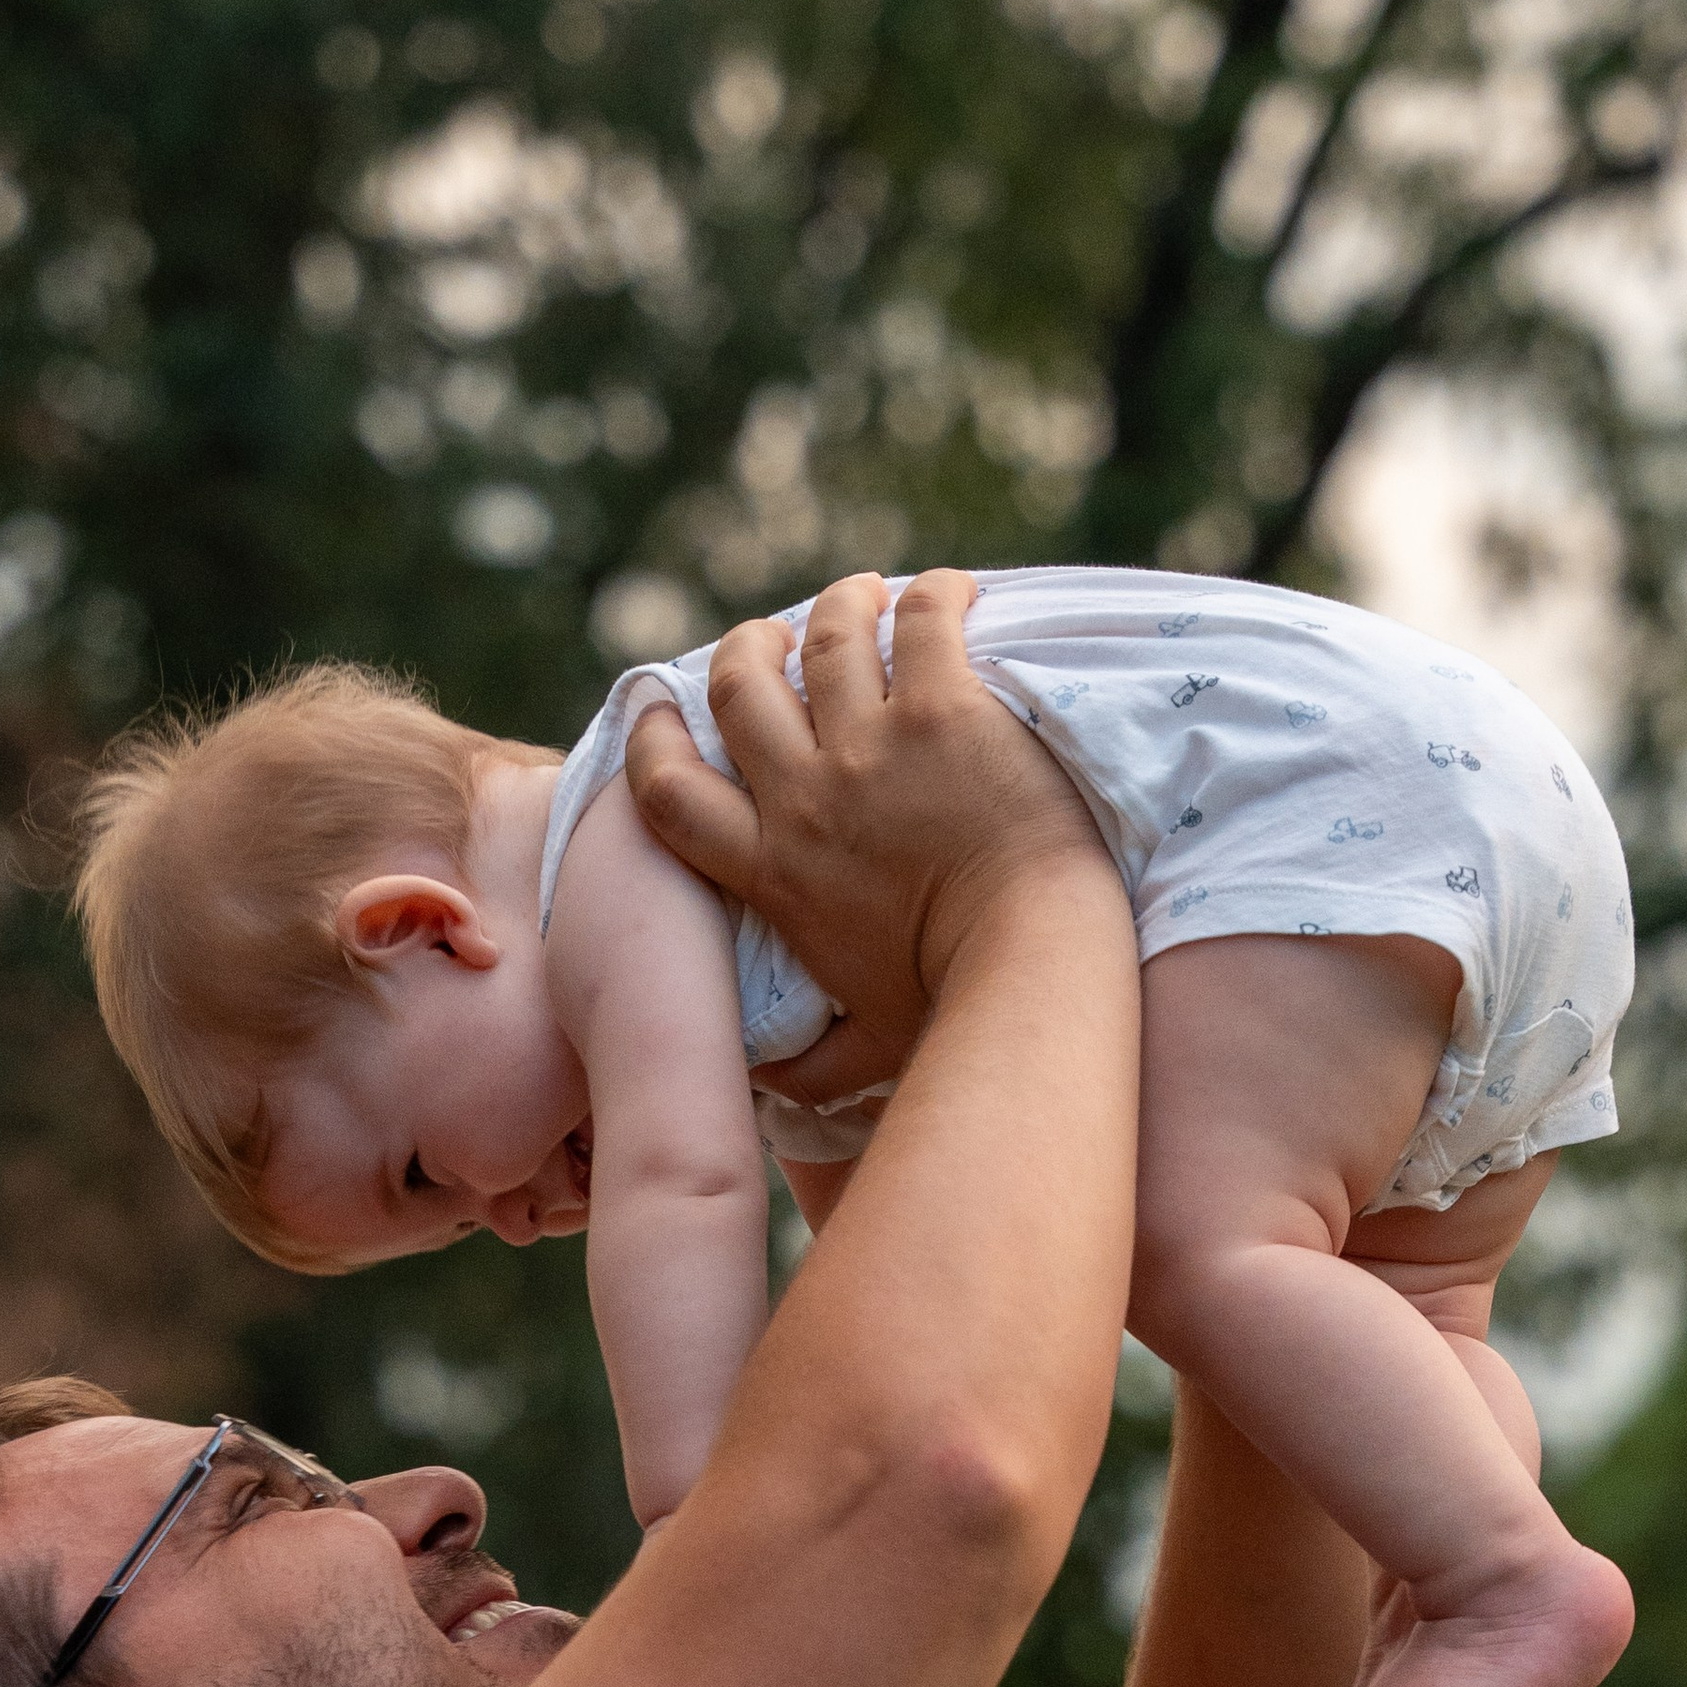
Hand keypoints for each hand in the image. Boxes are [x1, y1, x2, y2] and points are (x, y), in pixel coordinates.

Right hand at [624, 572, 1103, 1087]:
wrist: (1030, 963)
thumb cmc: (949, 1012)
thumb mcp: (858, 1050)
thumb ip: (808, 1065)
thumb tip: (774, 1090)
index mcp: (772, 872)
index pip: (672, 793)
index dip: (656, 741)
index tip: (665, 708)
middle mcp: (807, 799)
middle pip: (741, 688)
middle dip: (746, 649)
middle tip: (774, 639)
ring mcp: (874, 747)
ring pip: (826, 636)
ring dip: (838, 606)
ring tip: (862, 597)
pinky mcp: (945, 710)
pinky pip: (923, 618)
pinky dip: (930, 596)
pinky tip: (946, 595)